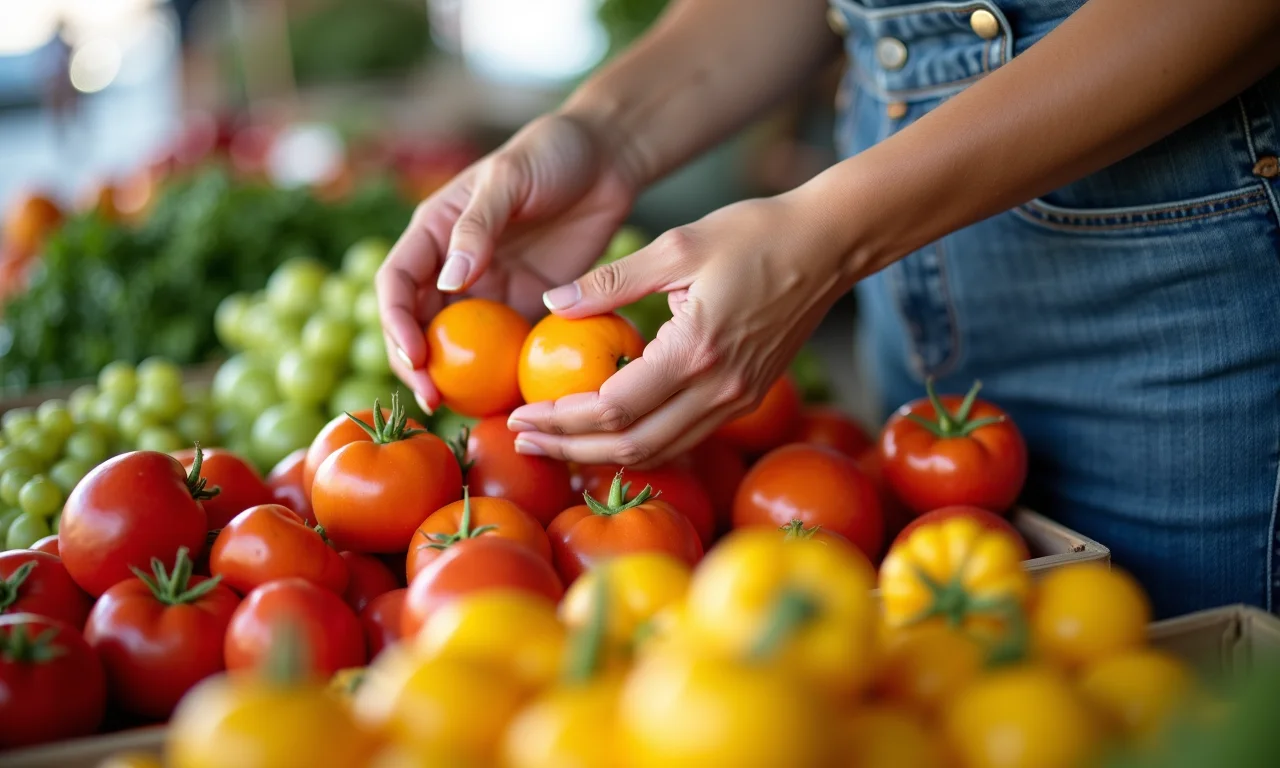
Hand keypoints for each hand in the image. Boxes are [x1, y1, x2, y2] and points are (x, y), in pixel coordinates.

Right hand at [377, 113, 638, 411]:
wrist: (607, 159)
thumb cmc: (551, 153)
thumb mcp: (509, 178)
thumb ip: (478, 225)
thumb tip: (450, 282)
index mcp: (434, 233)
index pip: (397, 284)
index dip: (395, 323)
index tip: (413, 356)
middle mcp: (453, 268)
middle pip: (418, 325)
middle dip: (416, 367)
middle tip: (433, 400)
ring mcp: (490, 292)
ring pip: (460, 346)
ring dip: (455, 380)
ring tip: (463, 412)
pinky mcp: (528, 307)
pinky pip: (509, 348)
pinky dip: (504, 375)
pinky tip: (512, 400)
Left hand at [507, 186, 855, 466]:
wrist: (830, 245)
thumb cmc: (757, 233)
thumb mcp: (678, 245)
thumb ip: (611, 281)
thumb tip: (551, 303)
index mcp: (697, 351)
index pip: (613, 408)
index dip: (561, 420)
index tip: (520, 414)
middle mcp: (719, 388)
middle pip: (632, 444)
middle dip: (571, 448)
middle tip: (522, 438)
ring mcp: (737, 399)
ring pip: (660, 450)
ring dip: (603, 453)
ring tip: (555, 442)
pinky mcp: (745, 397)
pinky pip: (683, 436)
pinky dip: (640, 442)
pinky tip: (608, 430)